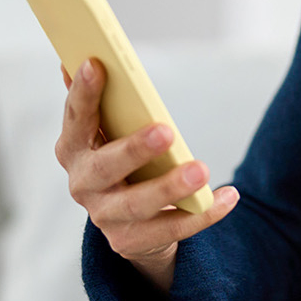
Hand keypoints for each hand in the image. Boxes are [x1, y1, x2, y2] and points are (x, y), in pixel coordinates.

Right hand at [56, 59, 239, 293]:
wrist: (129, 221)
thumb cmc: (119, 160)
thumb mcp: (106, 131)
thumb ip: (95, 101)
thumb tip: (75, 58)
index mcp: (72, 149)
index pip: (75, 118)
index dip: (82, 92)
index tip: (96, 63)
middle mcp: (83, 184)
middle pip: (105, 167)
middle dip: (134, 149)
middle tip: (166, 130)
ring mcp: (106, 216)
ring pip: (138, 204)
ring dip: (170, 187)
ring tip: (202, 170)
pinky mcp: (131, 242)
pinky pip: (172, 228)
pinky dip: (203, 213)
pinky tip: (228, 196)